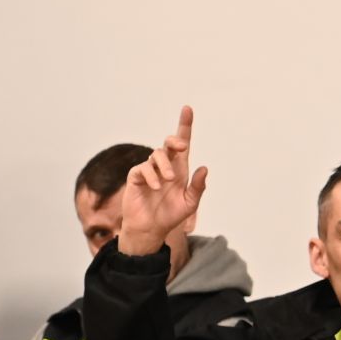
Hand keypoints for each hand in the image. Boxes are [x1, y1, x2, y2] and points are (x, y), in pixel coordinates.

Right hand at [117, 105, 208, 256]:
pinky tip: (156, 187)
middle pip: (168, 144)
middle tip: (182, 148)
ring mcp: (149, 171)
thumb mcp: (190, 203)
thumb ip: (198, 187)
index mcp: (179, 169)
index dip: (184, 126)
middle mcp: (164, 166)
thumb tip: (204, 168)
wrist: (150, 230)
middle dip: (175, 140)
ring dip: (165, 165)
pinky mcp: (136, 177)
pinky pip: (144, 168)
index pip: (182, 144)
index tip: (187, 109)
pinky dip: (152, 176)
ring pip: (156, 155)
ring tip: (169, 180)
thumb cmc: (169, 216)